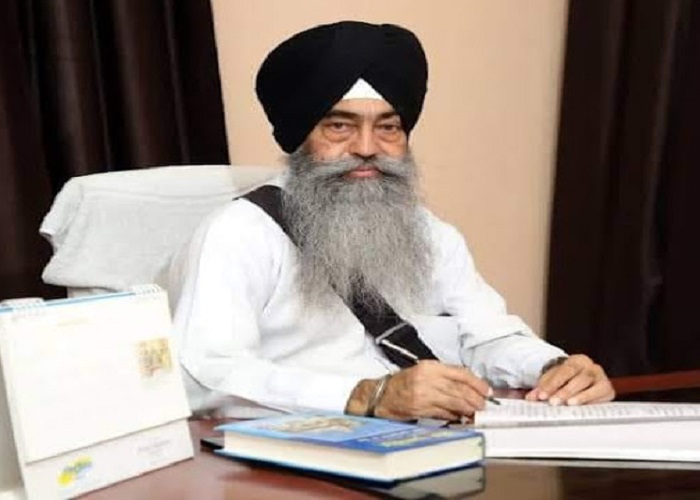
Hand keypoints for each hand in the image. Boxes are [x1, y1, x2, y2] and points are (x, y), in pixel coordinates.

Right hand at [347, 360, 492, 420]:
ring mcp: (423, 395)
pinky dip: (454, 416)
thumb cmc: (403, 382)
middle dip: (475, 398)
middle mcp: (427, 379)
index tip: (486, 391)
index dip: (476, 383)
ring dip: (467, 409)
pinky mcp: (420, 409)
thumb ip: (445, 376)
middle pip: (459, 389)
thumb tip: (469, 387)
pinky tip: (461, 417)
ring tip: (475, 412)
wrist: (381, 395)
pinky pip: (443, 413)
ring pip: (453, 402)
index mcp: (429, 367)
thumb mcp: (424, 371)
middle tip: (484, 405)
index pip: (460, 373)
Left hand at [525, 354, 614, 405]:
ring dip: (580, 397)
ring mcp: (602, 379)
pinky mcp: (608, 391)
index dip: (553, 383)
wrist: (581, 378)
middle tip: (554, 402)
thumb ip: (541, 388)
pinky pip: (602, 397)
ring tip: (568, 404)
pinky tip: (582, 409)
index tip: (543, 395)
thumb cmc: (566, 378)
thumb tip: (531, 398)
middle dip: (565, 391)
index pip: (565, 370)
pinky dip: (591, 403)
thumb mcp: (552, 379)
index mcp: (577, 361)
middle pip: (580, 378)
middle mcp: (592, 368)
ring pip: (594, 386)